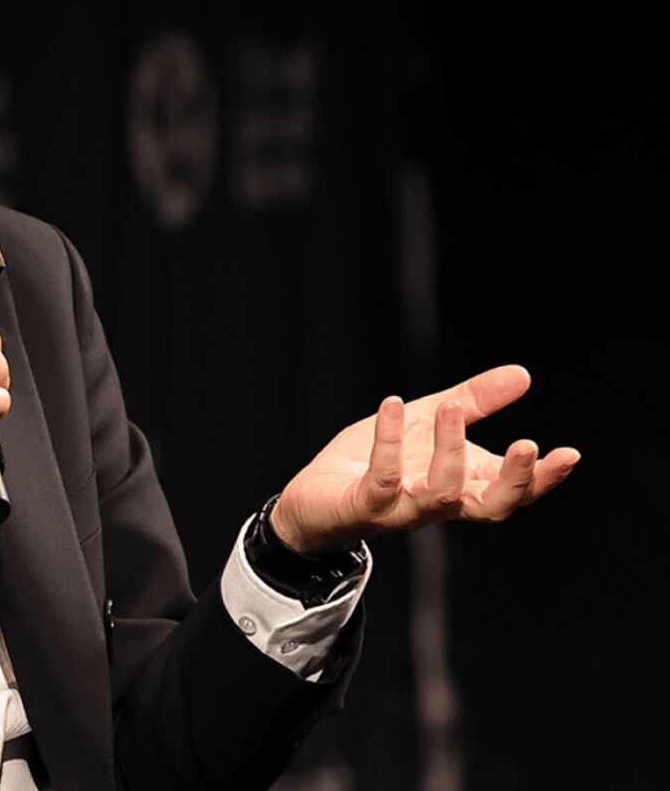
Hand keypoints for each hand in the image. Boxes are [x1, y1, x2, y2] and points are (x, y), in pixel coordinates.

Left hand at [270, 365, 579, 553]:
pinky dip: (389, 441)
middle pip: (491, 508)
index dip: (542, 479)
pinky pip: (383, 479)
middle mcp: (437, 503)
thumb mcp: (426, 423)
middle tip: (528, 445)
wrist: (312, 498)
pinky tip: (393, 405)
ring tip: (453, 408)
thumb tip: (522, 374)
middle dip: (514, 481)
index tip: (569, 454)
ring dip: (450, 451)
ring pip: (440, 494)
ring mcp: (402, 508)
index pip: (512, 491)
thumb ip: (472, 401)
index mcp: (460, 485)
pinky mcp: (365, 505)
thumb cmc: (372, 463)